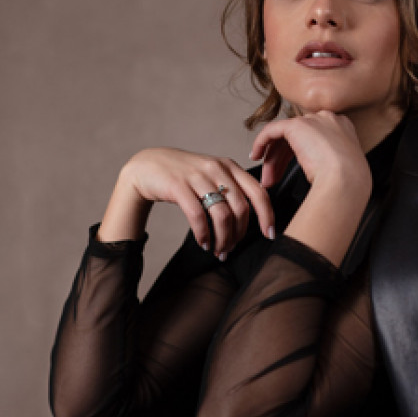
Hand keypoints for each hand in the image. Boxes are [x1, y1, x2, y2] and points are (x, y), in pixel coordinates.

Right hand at [98, 148, 273, 257]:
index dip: (267, 215)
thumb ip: (232, 190)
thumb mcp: (212, 175)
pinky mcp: (178, 186)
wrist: (148, 166)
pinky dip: (204, 234)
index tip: (270, 234)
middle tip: (230, 249)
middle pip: (241, 208)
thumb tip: (249, 219)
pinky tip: (203, 243)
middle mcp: (217, 168)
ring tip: (218, 250)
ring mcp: (197, 176)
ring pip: (222, 214)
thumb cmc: (184, 176)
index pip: (258, 192)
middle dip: (239, 234)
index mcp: (230, 166)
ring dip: (223, 238)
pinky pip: (198, 216)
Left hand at [249, 112, 372, 264]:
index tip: (289, 169)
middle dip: (282, 160)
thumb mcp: (341, 168)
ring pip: (283, 137)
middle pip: (296, 138)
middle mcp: (327, 120)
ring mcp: (312, 121)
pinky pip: (272, 130)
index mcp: (341, 128)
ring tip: (268, 180)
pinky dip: (261, 143)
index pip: (312, 138)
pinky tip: (256, 156)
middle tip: (274, 179)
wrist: (347, 181)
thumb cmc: (348, 183)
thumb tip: (314, 170)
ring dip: (273, 160)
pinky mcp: (297, 125)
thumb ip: (328, 161)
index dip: (297, 154)